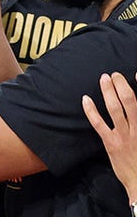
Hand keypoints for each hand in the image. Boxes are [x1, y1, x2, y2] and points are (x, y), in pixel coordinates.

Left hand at [83, 72, 136, 203]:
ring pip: (115, 108)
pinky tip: (86, 100)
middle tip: (115, 75)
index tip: (136, 73)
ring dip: (108, 91)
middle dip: (122, 85)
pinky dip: (91, 111)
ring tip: (104, 79)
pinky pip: (99, 124)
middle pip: (131, 100)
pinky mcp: (111, 143)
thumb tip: (133, 108)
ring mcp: (125, 135)